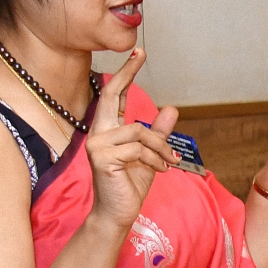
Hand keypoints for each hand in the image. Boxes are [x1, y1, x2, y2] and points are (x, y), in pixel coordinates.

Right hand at [82, 46, 181, 232]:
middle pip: (112, 95)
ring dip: (160, 147)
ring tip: (169, 163)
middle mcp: (97, 133)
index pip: (114, 96)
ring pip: (138, 131)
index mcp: (107, 130)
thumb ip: (158, 133)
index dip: (126, 74)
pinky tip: (160, 170)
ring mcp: (97, 145)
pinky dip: (155, 159)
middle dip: (128, 73)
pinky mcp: (102, 158)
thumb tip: (171, 109)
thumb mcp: (150, 156)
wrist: (118, 214)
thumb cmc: (129, 186)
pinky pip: (138, 149)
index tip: (138, 52)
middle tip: (142, 53)